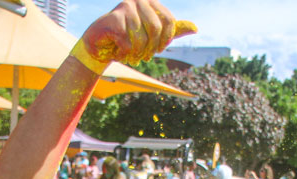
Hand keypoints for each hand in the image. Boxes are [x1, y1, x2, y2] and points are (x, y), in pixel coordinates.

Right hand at [81, 0, 195, 65]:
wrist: (100, 44)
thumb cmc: (129, 39)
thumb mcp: (154, 35)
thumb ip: (172, 30)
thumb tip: (195, 28)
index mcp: (151, 2)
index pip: (169, 21)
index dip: (166, 40)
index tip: (158, 49)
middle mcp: (139, 0)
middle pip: (156, 30)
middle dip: (150, 49)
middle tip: (142, 56)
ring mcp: (125, 6)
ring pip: (141, 39)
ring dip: (136, 54)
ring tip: (130, 54)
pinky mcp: (114, 18)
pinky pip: (128, 44)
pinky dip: (125, 54)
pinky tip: (118, 51)